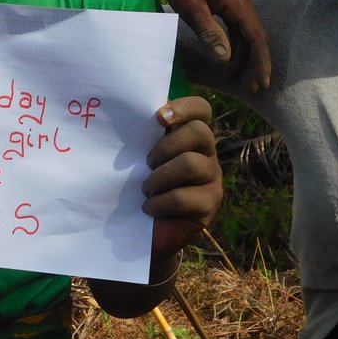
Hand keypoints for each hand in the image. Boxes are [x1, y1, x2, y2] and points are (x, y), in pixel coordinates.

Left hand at [144, 96, 221, 260]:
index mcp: (191, 137)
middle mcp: (207, 153)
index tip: (159, 117)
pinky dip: (160, 203)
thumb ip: (144, 136)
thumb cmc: (141, 187)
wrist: (146, 231)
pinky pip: (183, 197)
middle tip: (147, 163)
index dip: (184, 107)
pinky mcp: (210, 205)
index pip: (201, 109)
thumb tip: (125, 112)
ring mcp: (212, 178)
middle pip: (200, 132)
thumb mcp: (142, 159)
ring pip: (191, 164)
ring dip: (159, 177)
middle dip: (166, 146)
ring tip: (146, 189)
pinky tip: (149, 208)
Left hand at [150, 0, 270, 91]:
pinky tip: (229, 57)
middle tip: (251, 88)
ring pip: (245, 33)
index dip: (261, 62)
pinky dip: (235, 43)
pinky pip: (236, 26)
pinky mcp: (225, 0)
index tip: (261, 83)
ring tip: (238, 78)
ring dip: (244, 55)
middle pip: (255, 37)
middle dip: (255, 63)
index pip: (257, 37)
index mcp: (237, 2)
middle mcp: (242, 0)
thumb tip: (226, 59)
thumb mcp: (191, 8)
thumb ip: (209, 33)